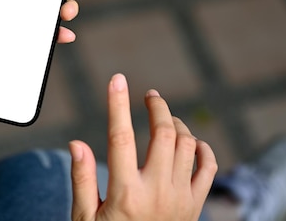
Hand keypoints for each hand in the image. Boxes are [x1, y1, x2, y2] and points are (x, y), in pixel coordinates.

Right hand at [69, 74, 217, 220]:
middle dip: (158, 107)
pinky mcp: (195, 207)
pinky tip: (192, 142)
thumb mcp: (84, 219)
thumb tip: (76, 143)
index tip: (117, 79)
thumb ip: (81, 180)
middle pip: (164, 133)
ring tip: (165, 120)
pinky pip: (209, 169)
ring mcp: (180, 199)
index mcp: (125, 193)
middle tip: (150, 96)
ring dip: (178, 125)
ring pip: (189, 145)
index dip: (117, 103)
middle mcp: (156, 192)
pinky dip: (204, 149)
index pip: (120, 136)